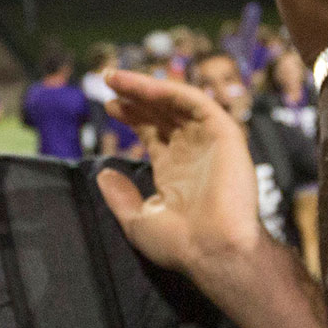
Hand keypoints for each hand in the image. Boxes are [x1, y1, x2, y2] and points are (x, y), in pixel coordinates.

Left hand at [94, 71, 269, 285]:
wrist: (213, 250)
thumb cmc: (179, 244)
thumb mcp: (137, 221)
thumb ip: (120, 197)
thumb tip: (103, 173)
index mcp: (175, 171)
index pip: (152, 132)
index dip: (132, 115)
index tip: (109, 104)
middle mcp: (192, 152)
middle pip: (162, 112)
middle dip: (135, 95)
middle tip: (108, 79)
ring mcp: (209, 141)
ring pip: (177, 102)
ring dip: (146, 86)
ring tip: (115, 77)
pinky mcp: (224, 134)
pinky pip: (196, 102)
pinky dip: (169, 90)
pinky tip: (141, 87)